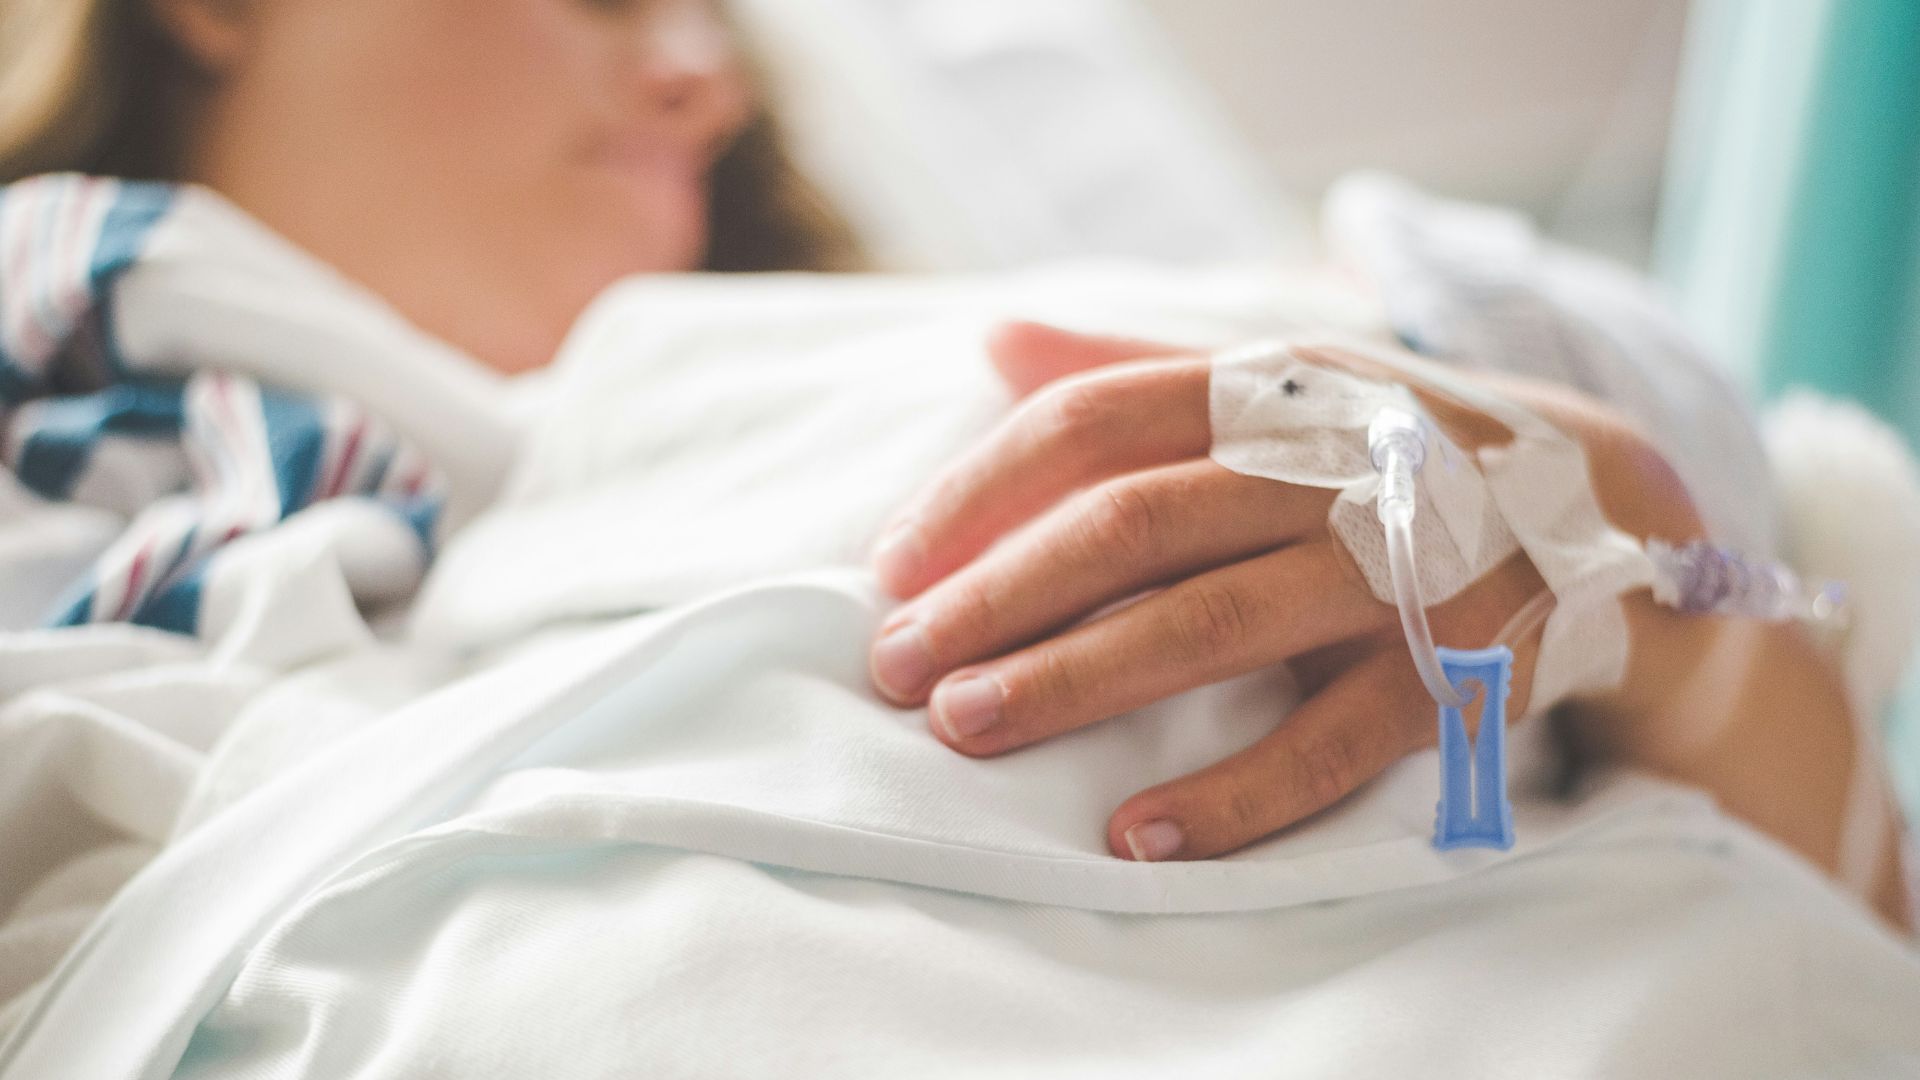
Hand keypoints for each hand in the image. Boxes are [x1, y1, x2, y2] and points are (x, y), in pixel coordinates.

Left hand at [861, 323, 1681, 861]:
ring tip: (968, 727)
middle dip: (999, 595)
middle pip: (1134, 523)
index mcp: (1268, 390)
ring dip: (1079, 680)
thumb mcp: (1276, 384)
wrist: (1602, 504)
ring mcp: (1399, 567)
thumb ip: (1135, 368)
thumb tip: (991, 342)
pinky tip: (1138, 832)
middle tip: (896, 662)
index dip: (980, 489)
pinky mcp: (1460, 668)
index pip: (1095, 420)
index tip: (889, 564)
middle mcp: (1327, 465)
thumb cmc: (1387, 448)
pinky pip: (1335, 740)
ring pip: (1214, 622)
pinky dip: (1237, 792)